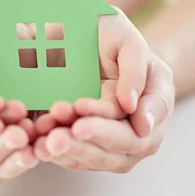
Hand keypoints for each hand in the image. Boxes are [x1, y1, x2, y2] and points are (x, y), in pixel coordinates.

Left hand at [34, 8, 174, 172]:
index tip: (79, 121)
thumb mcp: (128, 41)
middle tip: (56, 139)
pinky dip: (57, 153)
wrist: (93, 36)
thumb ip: (135, 71)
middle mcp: (139, 131)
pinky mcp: (88, 142)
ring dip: (68, 152)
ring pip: (93, 159)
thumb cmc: (114, 36)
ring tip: (45, 143)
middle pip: (114, 153)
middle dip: (83, 146)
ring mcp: (114, 140)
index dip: (105, 129)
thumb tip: (137, 115)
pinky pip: (75, 157)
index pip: (132, 130)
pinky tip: (39, 146)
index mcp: (155, 105)